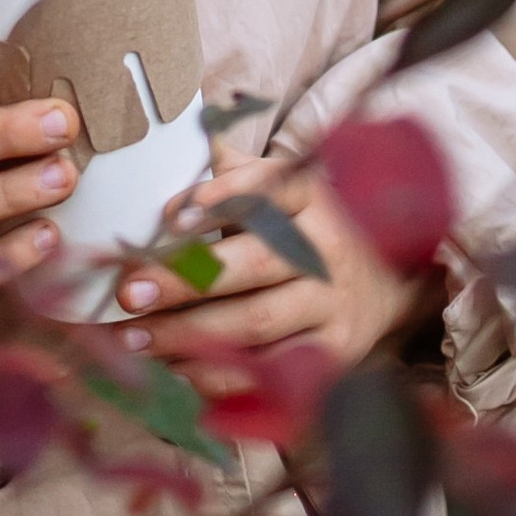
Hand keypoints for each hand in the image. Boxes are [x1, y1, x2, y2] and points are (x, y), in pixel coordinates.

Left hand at [108, 154, 413, 394]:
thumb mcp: (280, 187)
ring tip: (134, 336)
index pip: (269, 191)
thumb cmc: (308, 228)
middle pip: (253, 264)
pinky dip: (221, 374)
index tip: (171, 217)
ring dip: (188, 334)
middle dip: (185, 280)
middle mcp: (327, 250)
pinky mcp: (335, 355)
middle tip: (128, 291)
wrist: (388, 282)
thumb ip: (230, 170)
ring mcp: (335, 306)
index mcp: (310, 197)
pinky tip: (177, 367)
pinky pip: (272, 371)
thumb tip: (173, 142)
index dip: (222, 200)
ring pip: (257, 322)